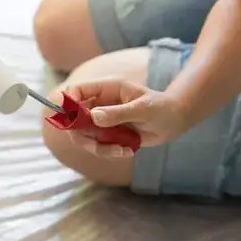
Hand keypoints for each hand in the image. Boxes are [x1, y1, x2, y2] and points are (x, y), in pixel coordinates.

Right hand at [56, 78, 188, 158]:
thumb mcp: (143, 109)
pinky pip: (97, 145)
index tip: (71, 121)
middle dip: (81, 134)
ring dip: (98, 147)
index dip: (67, 103)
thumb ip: (119, 113)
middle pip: (73, 117)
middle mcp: (100, 103)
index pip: (76, 90)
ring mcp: (102, 119)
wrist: (173, 121)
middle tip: (97, 145)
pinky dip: (109, 151)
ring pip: (83, 135)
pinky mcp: (108, 134)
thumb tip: (94, 117)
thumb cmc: (161, 108)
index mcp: (106, 89)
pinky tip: (128, 151)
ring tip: (121, 150)